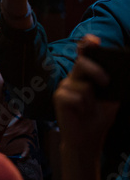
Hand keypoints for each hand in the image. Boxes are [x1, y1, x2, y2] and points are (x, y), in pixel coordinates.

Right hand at [54, 36, 120, 155]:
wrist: (88, 138)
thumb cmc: (98, 117)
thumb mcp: (112, 99)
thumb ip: (112, 85)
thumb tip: (122, 74)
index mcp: (87, 75)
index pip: (84, 54)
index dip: (87, 44)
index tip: (94, 41)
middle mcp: (74, 77)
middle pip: (81, 63)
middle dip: (96, 70)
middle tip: (106, 82)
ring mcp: (65, 86)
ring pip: (81, 85)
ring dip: (91, 100)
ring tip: (88, 109)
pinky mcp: (59, 97)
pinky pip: (73, 96)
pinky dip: (82, 106)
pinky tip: (80, 113)